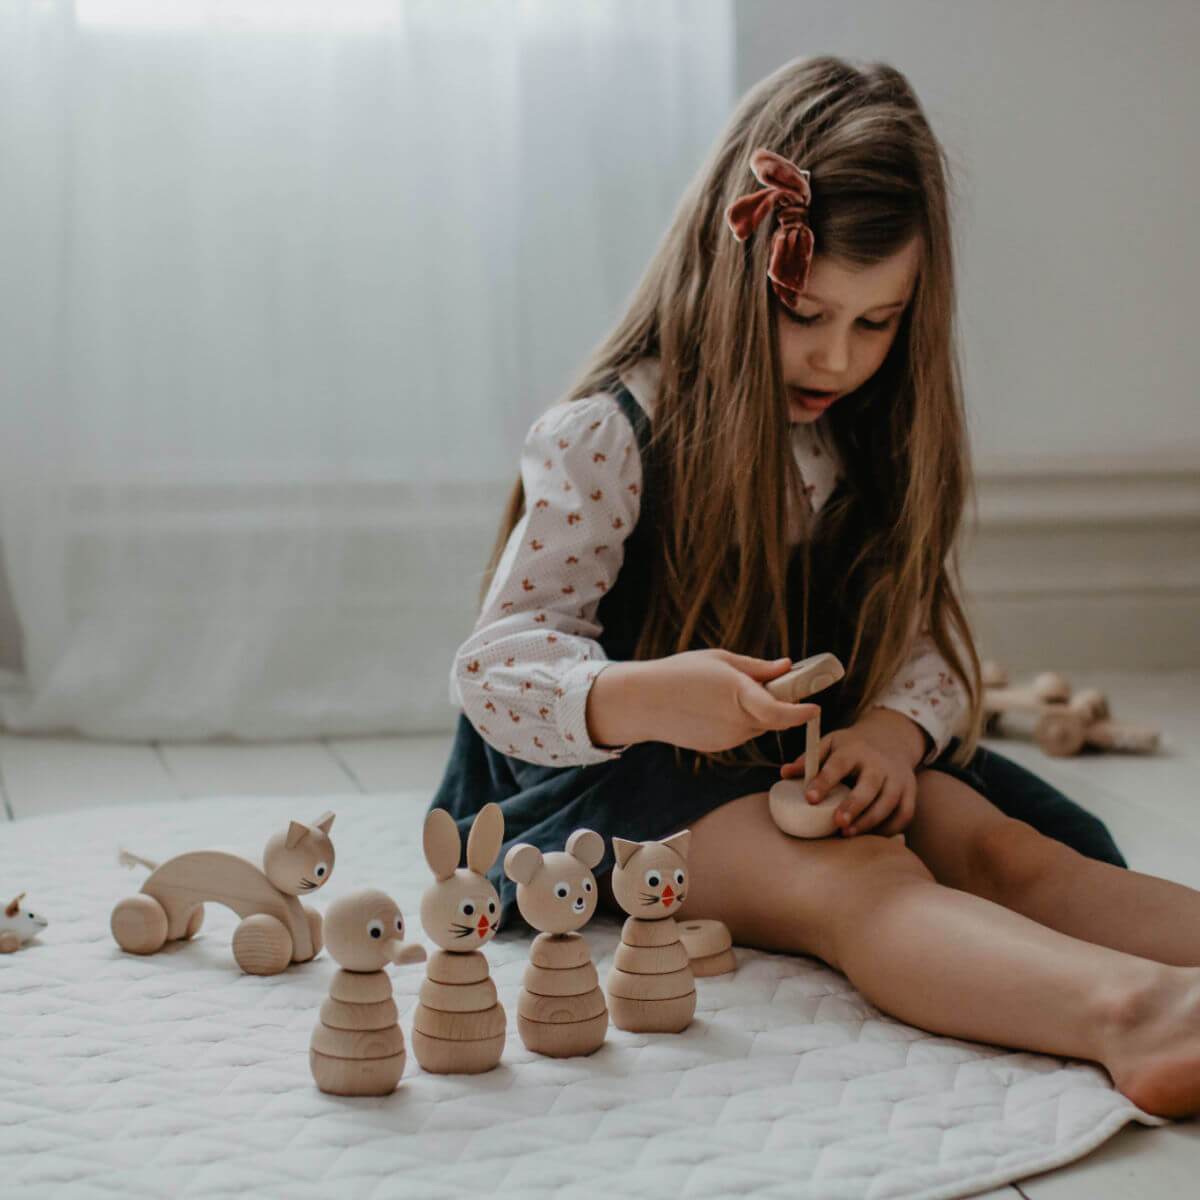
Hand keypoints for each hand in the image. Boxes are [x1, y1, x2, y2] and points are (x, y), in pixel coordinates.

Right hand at [588, 650, 818, 753]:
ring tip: (729, 691)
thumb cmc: (679, 673)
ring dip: (757, 712)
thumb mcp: (720, 660)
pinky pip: (739, 732)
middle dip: (780, 705)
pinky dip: (738, 720)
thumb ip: (756, 667)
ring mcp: (726, 738)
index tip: (815, 707)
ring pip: (756, 726)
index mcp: (737, 695)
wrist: (644, 702)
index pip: (780, 712)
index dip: (801, 712)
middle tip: (777, 684)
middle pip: (773, 719)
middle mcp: (735, 721)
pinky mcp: (717, 747)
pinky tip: (714, 706)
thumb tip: (786, 667)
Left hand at [780, 721, 917, 836]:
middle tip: (837, 823)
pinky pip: (904, 814)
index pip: (838, 764)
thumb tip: (784, 773)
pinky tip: (871, 836)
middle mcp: (878, 763)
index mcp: (854, 749)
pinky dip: (890, 828)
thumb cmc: (852, 747)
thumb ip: (809, 760)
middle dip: (854, 805)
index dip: (823, 781)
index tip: (809, 799)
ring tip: (848, 833)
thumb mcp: (830, 744)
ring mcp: (897, 777)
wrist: (890, 738)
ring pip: (888, 802)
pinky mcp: (910, 791)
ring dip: (870, 821)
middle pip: (869, 785)